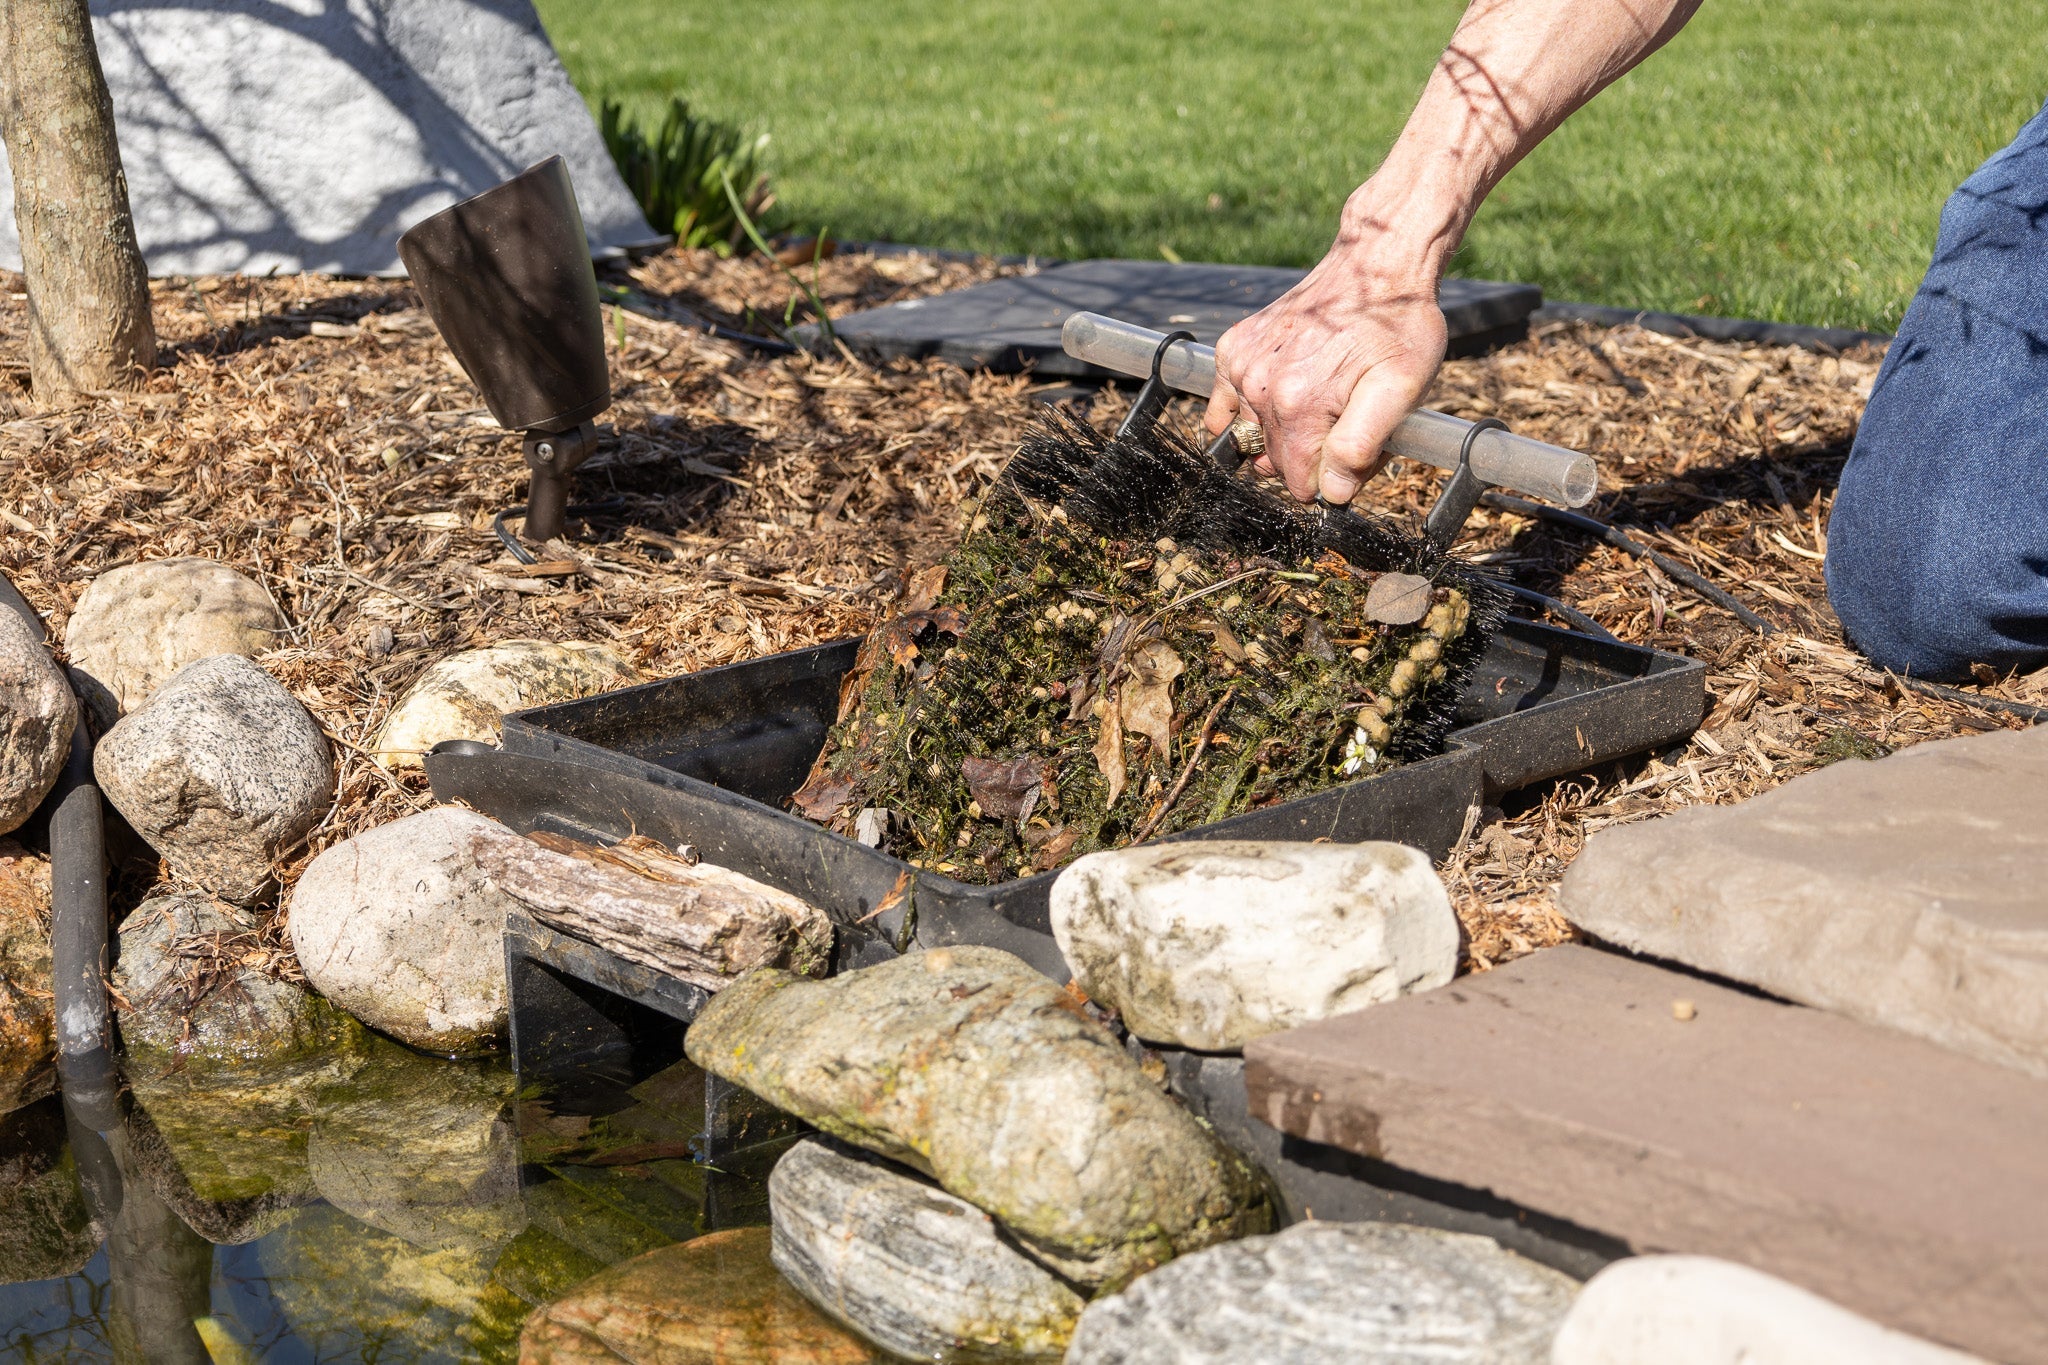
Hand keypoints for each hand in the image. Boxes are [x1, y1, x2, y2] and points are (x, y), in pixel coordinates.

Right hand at [1205, 243, 1446, 504]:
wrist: (1375, 265)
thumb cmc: (1396, 326)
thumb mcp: (1401, 388)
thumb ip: (1361, 446)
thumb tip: (1332, 492)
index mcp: (1298, 404)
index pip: (1300, 481)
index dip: (1332, 477)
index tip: (1354, 451)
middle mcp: (1259, 387)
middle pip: (1276, 460)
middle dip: (1310, 453)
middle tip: (1344, 418)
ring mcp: (1241, 367)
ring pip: (1253, 435)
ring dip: (1282, 430)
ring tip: (1318, 397)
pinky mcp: (1233, 348)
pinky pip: (1227, 403)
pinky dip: (1250, 408)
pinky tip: (1282, 389)